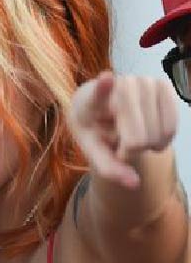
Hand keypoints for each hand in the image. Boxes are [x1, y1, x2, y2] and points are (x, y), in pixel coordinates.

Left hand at [69, 72, 178, 188]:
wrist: (101, 107)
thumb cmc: (94, 128)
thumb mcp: (93, 149)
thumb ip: (109, 168)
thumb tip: (134, 184)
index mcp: (90, 99)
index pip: (99, 93)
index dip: (104, 87)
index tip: (106, 78)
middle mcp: (119, 85)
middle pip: (138, 136)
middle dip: (132, 151)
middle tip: (120, 147)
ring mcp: (143, 82)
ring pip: (158, 133)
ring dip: (149, 145)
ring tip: (132, 138)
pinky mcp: (163, 85)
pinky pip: (172, 126)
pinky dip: (164, 139)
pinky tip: (150, 135)